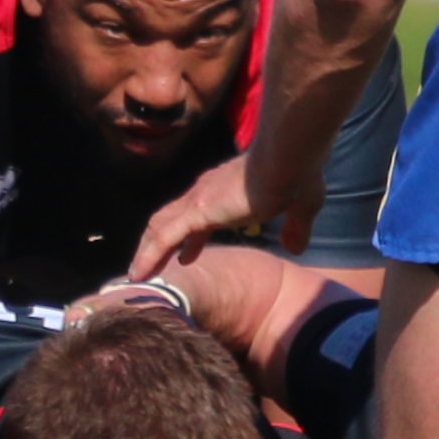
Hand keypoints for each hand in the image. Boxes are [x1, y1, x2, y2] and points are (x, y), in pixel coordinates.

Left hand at [132, 152, 318, 279]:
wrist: (289, 161)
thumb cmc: (297, 176)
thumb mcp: (301, 207)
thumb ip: (297, 227)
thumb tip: (297, 248)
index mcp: (226, 189)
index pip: (198, 214)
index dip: (190, 238)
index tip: (184, 257)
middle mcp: (206, 191)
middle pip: (171, 219)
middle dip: (160, 244)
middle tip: (151, 268)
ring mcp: (199, 201)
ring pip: (161, 227)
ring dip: (147, 252)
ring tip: (138, 277)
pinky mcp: (198, 212)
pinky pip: (164, 238)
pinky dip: (148, 256)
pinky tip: (139, 276)